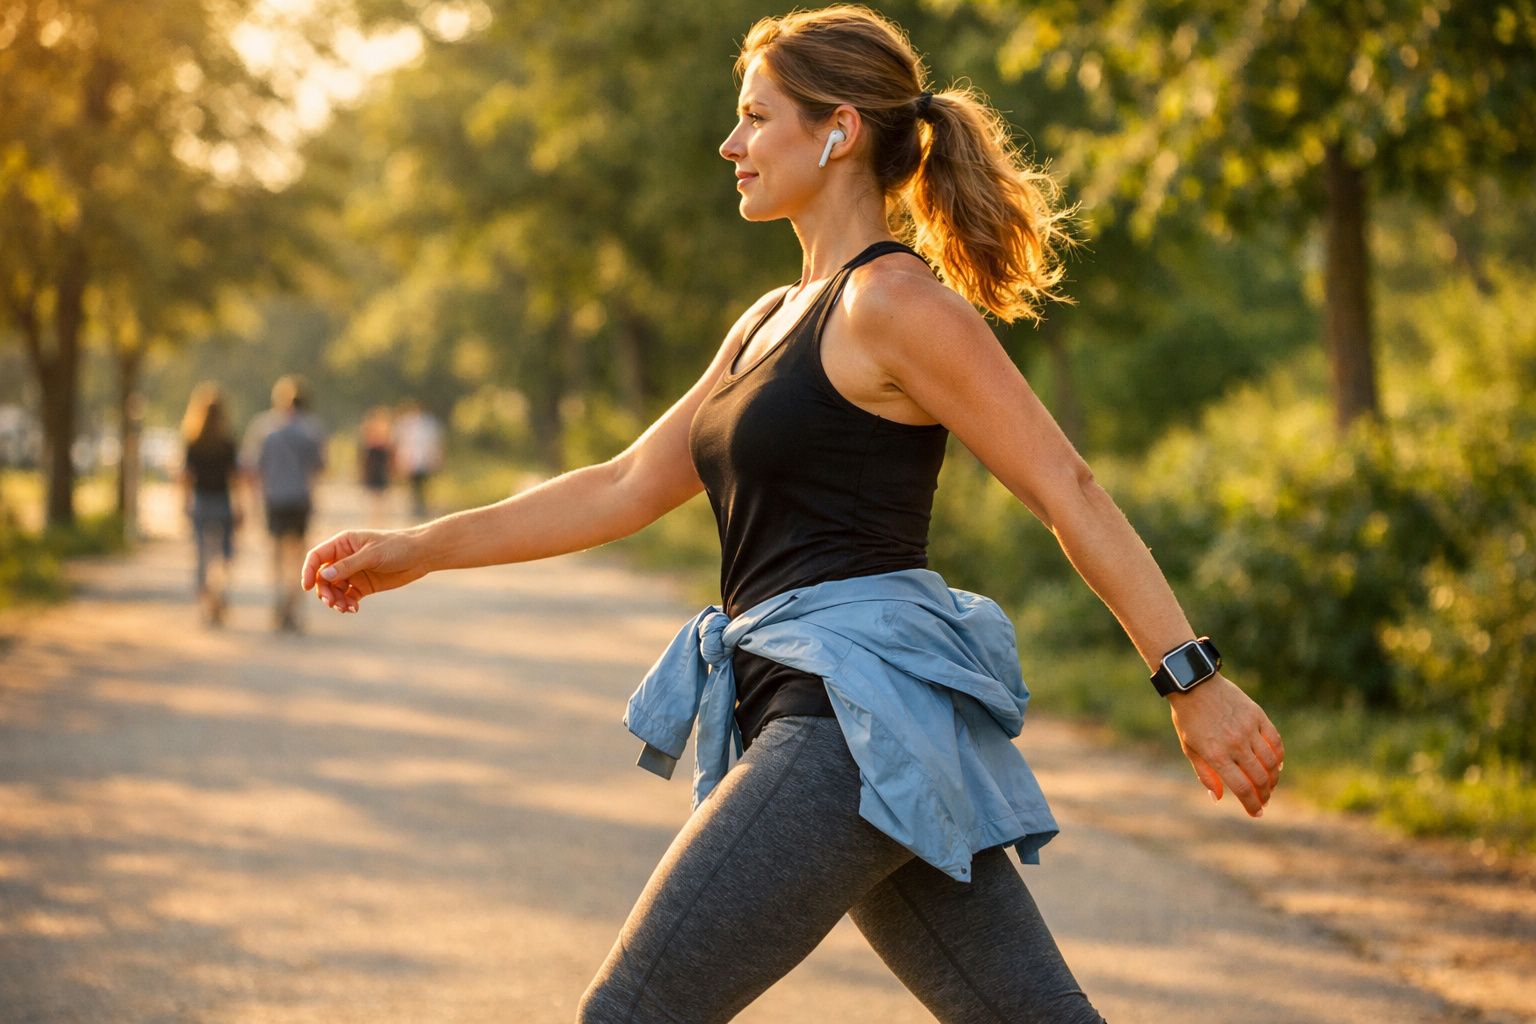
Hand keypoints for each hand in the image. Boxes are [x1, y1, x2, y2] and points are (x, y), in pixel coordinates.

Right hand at [301, 528, 429, 612]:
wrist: (421, 555)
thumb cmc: (397, 547)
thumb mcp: (372, 555)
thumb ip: (348, 565)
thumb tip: (324, 575)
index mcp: (343, 543)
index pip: (317, 556)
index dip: (309, 571)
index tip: (306, 587)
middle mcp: (344, 558)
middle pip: (322, 577)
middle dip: (324, 591)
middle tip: (331, 602)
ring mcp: (353, 573)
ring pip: (334, 589)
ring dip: (335, 600)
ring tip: (344, 608)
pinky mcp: (363, 586)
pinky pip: (348, 597)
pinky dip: (347, 604)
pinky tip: (354, 609)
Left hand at [1167, 674, 1284, 816]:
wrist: (1194, 684)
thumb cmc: (1188, 718)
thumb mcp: (1189, 748)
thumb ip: (1205, 774)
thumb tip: (1218, 798)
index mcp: (1216, 755)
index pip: (1241, 788)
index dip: (1251, 805)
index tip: (1256, 813)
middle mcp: (1234, 744)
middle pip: (1259, 778)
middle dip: (1264, 795)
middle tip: (1263, 800)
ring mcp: (1248, 729)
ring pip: (1271, 762)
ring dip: (1274, 778)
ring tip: (1270, 785)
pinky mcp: (1257, 716)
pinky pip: (1275, 741)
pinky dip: (1279, 756)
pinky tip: (1277, 765)